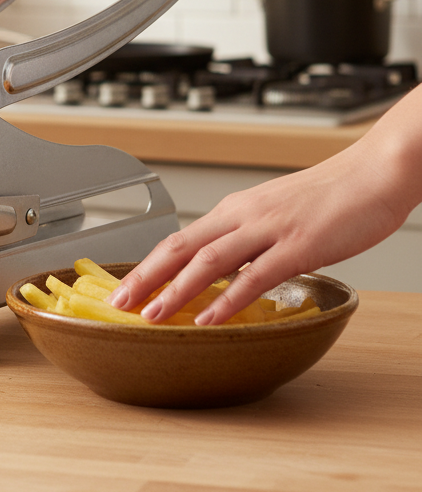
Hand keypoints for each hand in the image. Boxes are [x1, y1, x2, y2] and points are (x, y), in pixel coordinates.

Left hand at [106, 88, 421, 323]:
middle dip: (145, 277)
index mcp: (235, 210)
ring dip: (175, 290)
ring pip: (208, 261)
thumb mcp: (276, 215)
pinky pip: (255, 275)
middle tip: (118, 303)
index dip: (148, 265)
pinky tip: (209, 318)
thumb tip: (225, 270)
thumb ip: (249, 241)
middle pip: (180, 247)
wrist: (372, 172)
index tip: (125, 287)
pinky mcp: (298, 245)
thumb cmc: (330, 197)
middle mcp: (243, 216)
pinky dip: (227, 299)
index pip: (179, 239)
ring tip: (151, 315)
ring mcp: (269, 230)